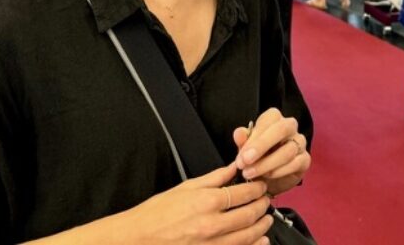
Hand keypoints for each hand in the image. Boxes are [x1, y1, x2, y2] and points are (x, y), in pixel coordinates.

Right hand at [120, 164, 271, 243]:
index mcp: (206, 202)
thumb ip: (214, 178)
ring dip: (262, 228)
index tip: (262, 186)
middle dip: (263, 207)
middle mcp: (211, 225)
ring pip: (248, 237)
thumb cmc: (157, 213)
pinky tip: (260, 241)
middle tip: (267, 202)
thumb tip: (234, 167)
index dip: (258, 189)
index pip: (244, 193)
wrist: (136, 239)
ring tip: (266, 221)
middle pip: (250, 215)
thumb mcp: (186, 188)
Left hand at [233, 108, 311, 196]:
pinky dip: (279, 172)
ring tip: (250, 174)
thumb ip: (243, 141)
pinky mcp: (305, 159)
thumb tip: (238, 133)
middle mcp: (289, 127)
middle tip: (245, 162)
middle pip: (282, 129)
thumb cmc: (256, 157)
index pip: (269, 119)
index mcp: (274, 118)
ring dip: (266, 164)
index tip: (241, 156)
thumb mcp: (245, 149)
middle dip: (261, 146)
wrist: (268, 179)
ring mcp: (300, 142)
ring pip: (288, 150)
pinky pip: (295, 163)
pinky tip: (266, 177)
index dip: (254, 136)